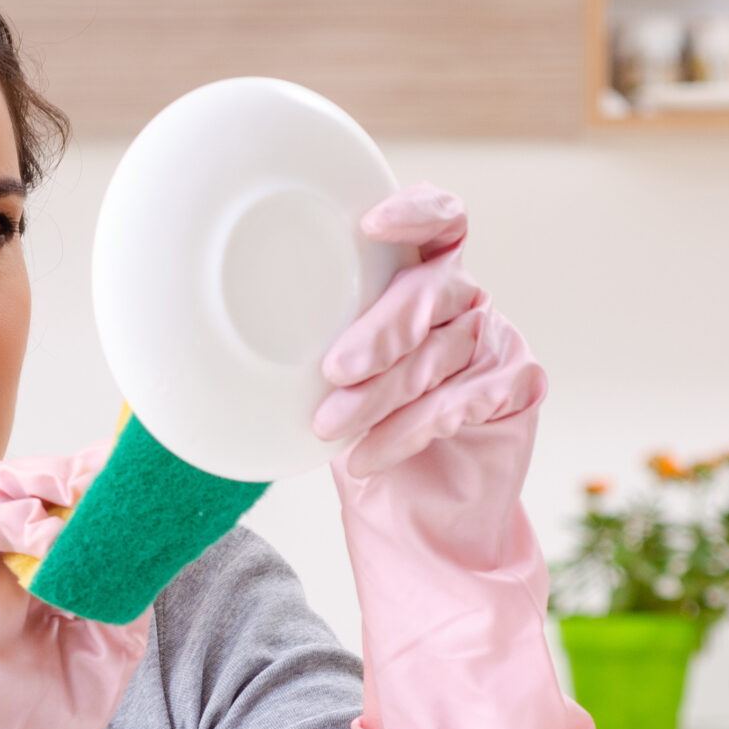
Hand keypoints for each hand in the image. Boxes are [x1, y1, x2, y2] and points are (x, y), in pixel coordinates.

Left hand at [312, 185, 597, 728]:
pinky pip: (475, 396)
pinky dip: (419, 427)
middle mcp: (464, 301)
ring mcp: (498, 340)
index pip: (441, 220)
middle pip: (435, 290)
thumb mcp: (318, 385)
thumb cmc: (360, 430)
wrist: (418, 516)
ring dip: (385, 393)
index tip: (370, 227)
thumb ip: (296, 346)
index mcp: (421, 276)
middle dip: (382, 329)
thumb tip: (209, 338)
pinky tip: (373, 456)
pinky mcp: (519, 388)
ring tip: (332, 429)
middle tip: (333, 369)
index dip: (417, 212)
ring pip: (447, 348)